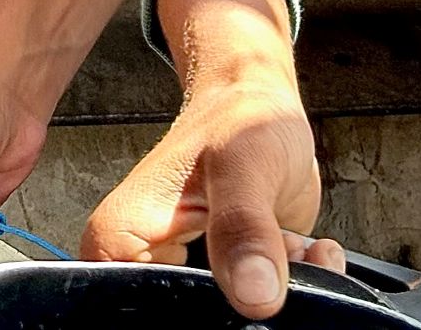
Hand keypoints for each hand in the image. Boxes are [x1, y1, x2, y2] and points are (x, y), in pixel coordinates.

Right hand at [83, 64, 319, 317]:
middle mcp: (147, 263)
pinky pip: (264, 307)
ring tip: (285, 242)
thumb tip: (254, 294)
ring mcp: (190, 274)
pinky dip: (300, 285)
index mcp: (120, 241)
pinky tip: (300, 248)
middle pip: (195, 318)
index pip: (147, 307)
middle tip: (272, 249)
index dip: (204, 306)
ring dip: (282, 288)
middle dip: (251, 294)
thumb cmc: (236, 121)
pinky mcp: (226, 278)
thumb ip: (243, 228)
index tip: (244, 278)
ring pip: (238, 315)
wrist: (263, 112)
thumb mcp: (240, 166)